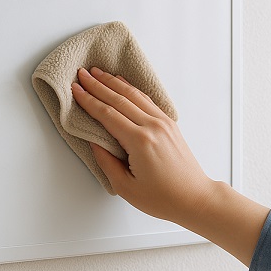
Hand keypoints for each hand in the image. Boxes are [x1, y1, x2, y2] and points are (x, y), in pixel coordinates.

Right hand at [71, 66, 269, 265]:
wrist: (195, 198)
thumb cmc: (162, 198)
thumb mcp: (126, 187)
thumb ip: (106, 161)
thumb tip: (94, 141)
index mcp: (140, 141)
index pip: (107, 114)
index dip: (89, 100)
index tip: (75, 88)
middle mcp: (152, 126)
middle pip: (119, 99)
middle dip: (98, 85)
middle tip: (81, 74)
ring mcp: (163, 122)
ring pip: (134, 95)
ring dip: (113, 82)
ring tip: (98, 72)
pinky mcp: (169, 124)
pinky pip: (146, 100)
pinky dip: (131, 89)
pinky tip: (122, 83)